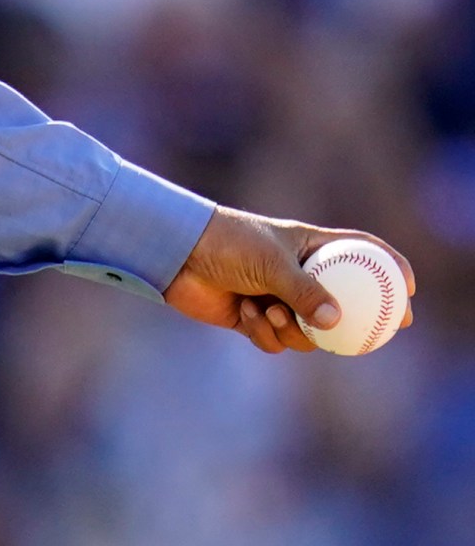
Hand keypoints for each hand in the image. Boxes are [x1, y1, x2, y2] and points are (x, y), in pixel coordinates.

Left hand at [163, 206, 416, 352]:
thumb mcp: (272, 263)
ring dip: (293, 330)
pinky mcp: (252, 317)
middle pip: (341, 302)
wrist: (174, 254)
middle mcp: (296, 272)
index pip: (360, 251)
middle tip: (374, 337)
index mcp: (308, 246)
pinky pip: (275, 340)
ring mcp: (275, 296)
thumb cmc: (226, 244)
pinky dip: (266, 334)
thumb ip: (305, 292)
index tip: (410, 289)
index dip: (389, 267)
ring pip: (307, 331)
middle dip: (356, 323)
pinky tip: (249, 314)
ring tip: (272, 311)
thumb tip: (337, 322)